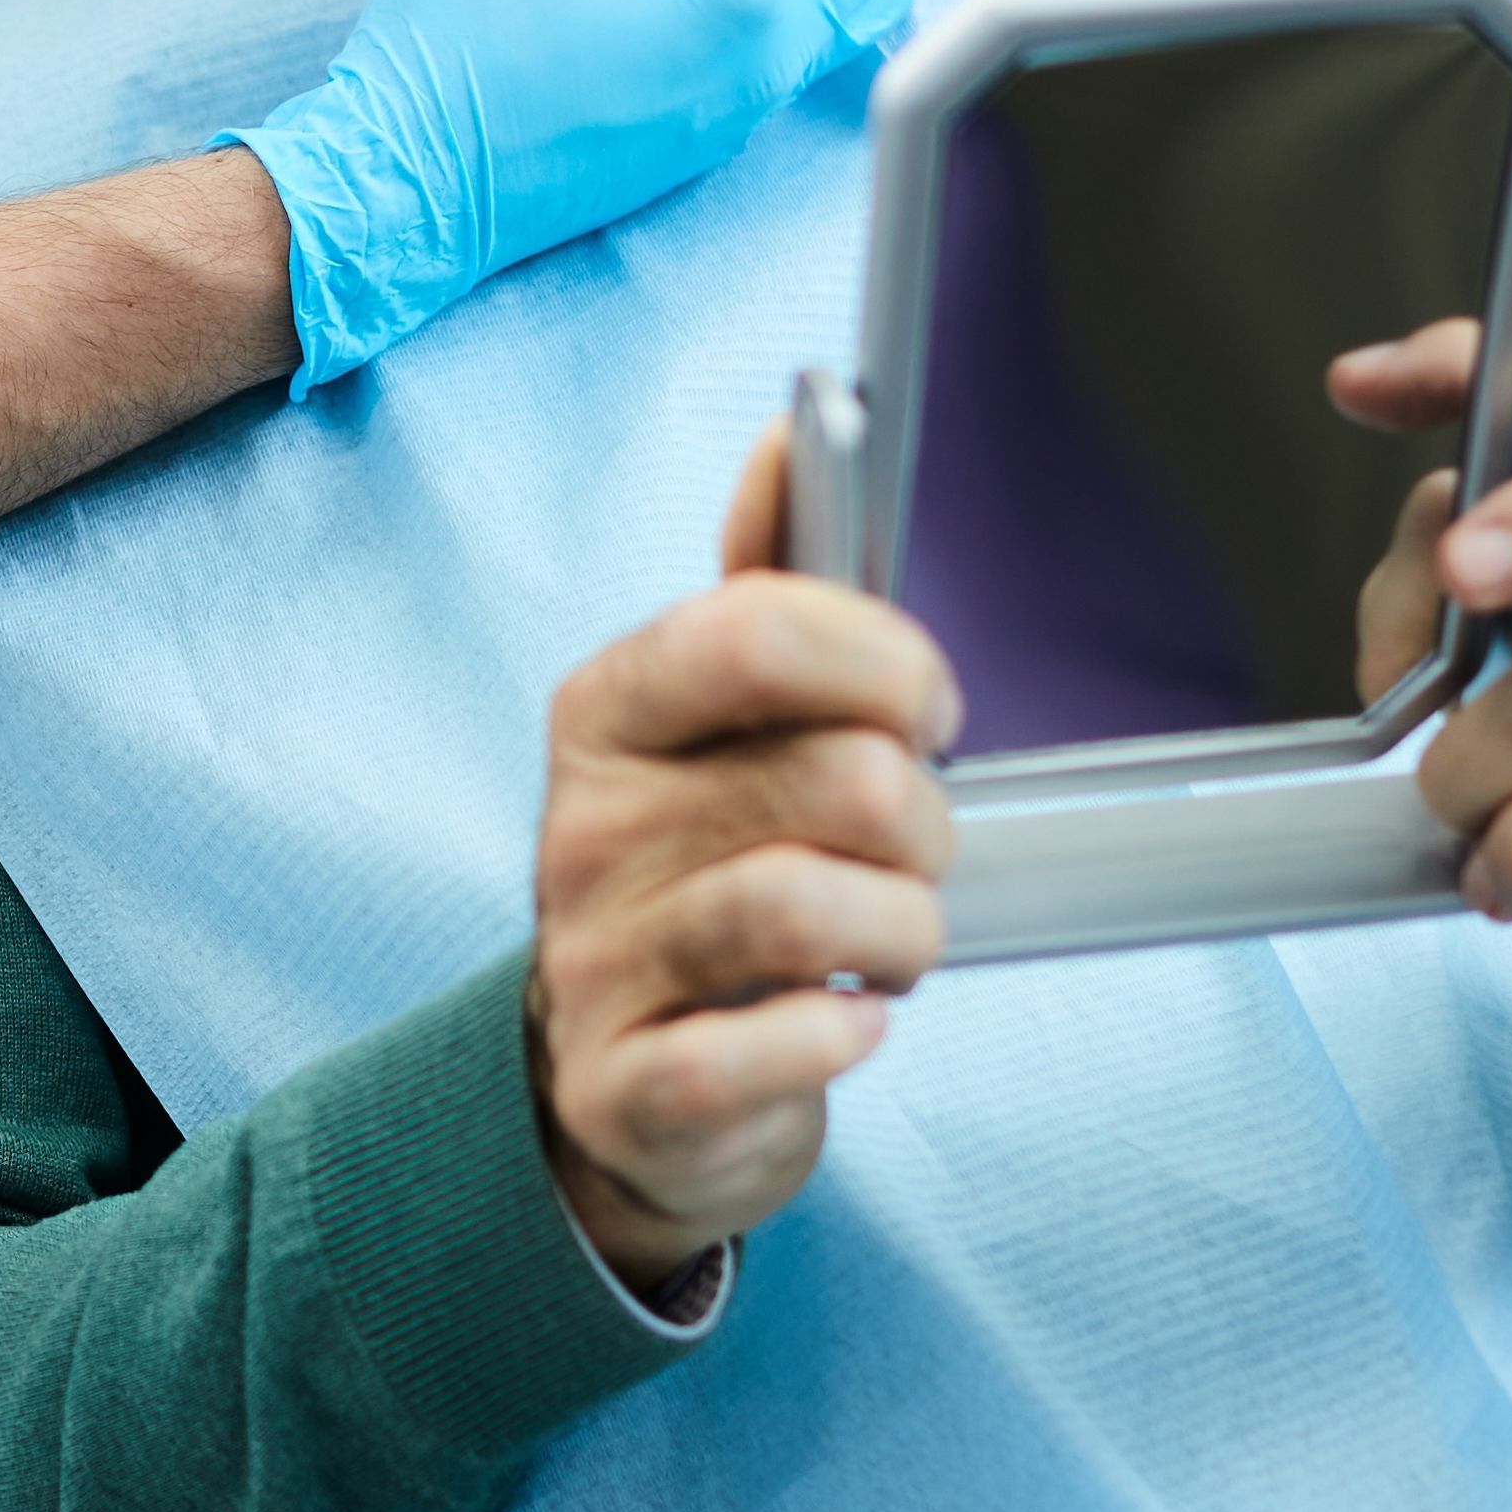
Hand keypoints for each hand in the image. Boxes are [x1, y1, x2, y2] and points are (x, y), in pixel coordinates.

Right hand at [527, 426, 963, 1285]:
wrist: (626, 1082)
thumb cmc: (704, 878)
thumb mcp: (718, 728)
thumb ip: (768, 588)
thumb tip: (795, 428)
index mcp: (610, 711)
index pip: (757, 630)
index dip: (888, 664)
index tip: (924, 712)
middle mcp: (586, 827)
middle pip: (838, 779)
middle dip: (925, 825)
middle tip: (907, 856)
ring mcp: (596, 959)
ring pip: (819, 907)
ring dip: (905, 933)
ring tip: (889, 943)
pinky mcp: (628, 1083)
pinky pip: (775, 1046)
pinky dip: (843, 1034)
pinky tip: (846, 1021)